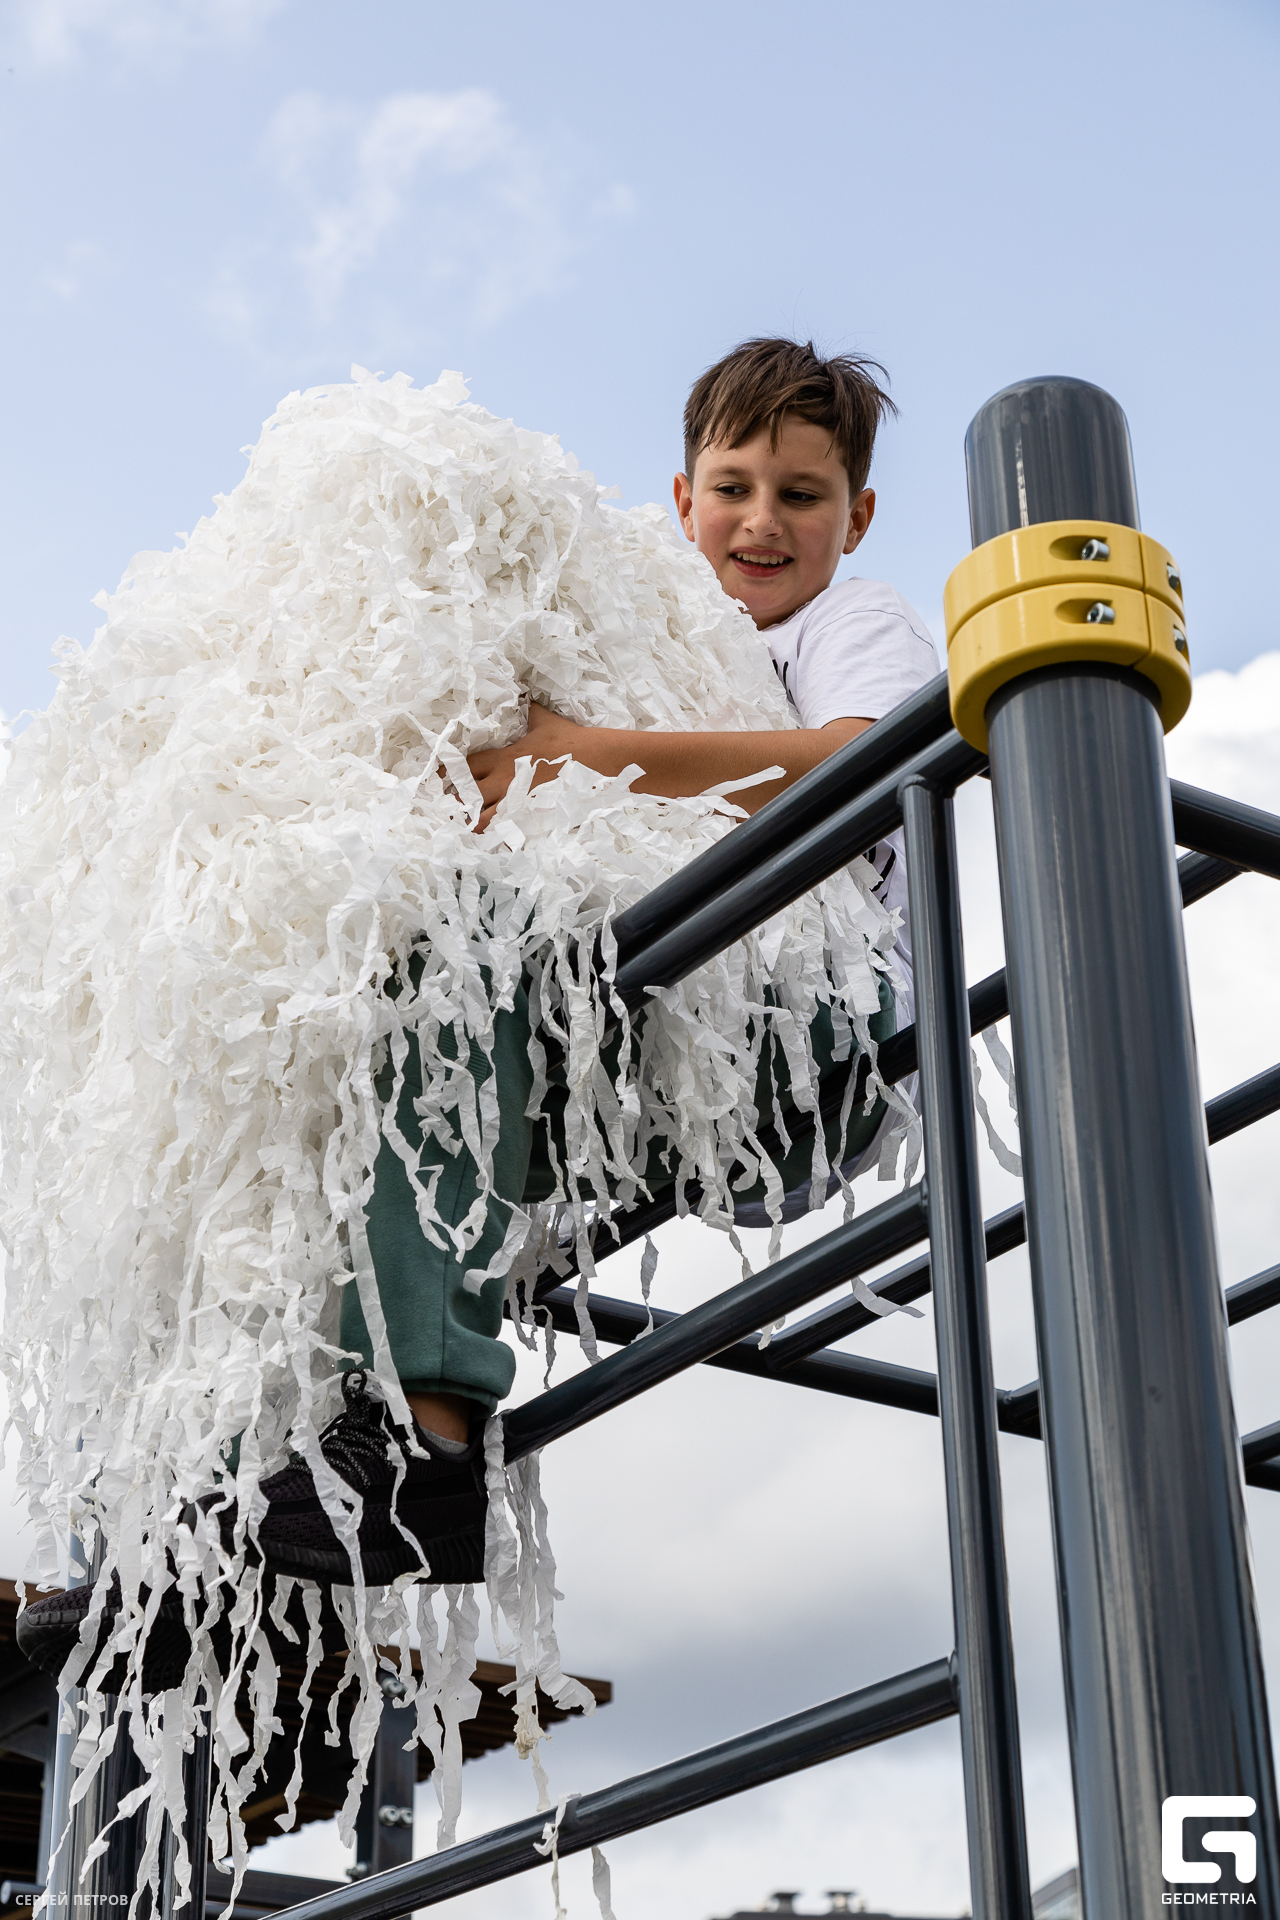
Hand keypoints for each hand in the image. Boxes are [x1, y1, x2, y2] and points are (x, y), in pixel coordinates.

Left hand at [465, 701, 597, 830]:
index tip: (448, 777)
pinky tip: (498, 835)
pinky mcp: (532, 820)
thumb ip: (530, 712)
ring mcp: (518, 804)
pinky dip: (497, 838)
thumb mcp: (547, 722)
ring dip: (473, 822)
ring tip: (474, 823)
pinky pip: (505, 836)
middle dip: (458, 801)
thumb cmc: (573, 742)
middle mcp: (505, 782)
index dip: (453, 772)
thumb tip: (525, 695)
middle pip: (465, 797)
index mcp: (505, 758)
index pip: (466, 766)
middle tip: (458, 804)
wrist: (601, 762)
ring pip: (480, 821)